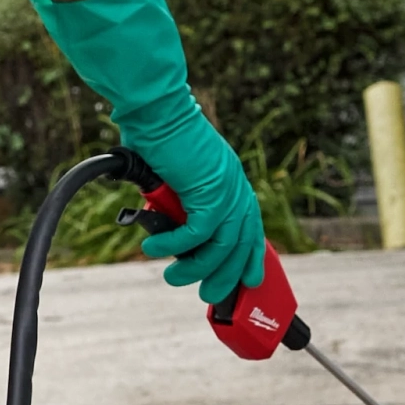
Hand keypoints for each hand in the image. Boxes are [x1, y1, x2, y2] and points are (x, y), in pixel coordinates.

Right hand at [118, 109, 265, 306]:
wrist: (156, 110)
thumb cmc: (159, 136)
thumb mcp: (176, 177)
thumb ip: (180, 201)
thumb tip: (167, 225)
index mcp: (231, 183)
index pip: (249, 228)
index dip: (251, 257)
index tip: (249, 280)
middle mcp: (235, 188)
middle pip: (240, 245)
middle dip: (226, 275)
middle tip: (208, 294)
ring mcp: (226, 190)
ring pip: (220, 247)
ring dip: (194, 268)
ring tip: (172, 277)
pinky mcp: (210, 192)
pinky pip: (197, 233)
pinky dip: (175, 245)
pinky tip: (154, 248)